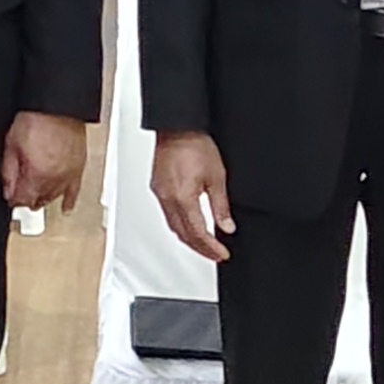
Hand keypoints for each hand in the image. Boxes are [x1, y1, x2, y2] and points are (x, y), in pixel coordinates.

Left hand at [0, 111, 88, 212]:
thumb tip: (8, 189)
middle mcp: (54, 179)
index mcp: (36, 175)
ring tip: (36, 195)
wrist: (58, 106)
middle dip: (28, 198)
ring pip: (53, 197)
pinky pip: (75, 191)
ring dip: (43, 198)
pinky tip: (66, 208)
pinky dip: (69, 201)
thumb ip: (8, 171)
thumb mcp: (12, 144)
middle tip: (21, 193)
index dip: (13, 199)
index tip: (10, 196)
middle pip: (38, 200)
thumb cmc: (37, 119)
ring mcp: (68, 175)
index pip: (23, 199)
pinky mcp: (78, 169)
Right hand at [150, 131, 234, 263]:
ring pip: (173, 227)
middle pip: (183, 235)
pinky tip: (188, 225)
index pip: (197, 233)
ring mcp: (160, 194)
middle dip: (200, 249)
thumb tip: (226, 226)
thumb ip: (220, 206)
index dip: (211, 248)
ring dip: (188, 239)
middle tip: (214, 255)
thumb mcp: (217, 177)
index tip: (221, 254)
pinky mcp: (157, 188)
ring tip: (203, 245)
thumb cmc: (195, 145)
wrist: (177, 128)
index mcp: (183, 198)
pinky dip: (179, 225)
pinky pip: (167, 214)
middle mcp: (168, 199)